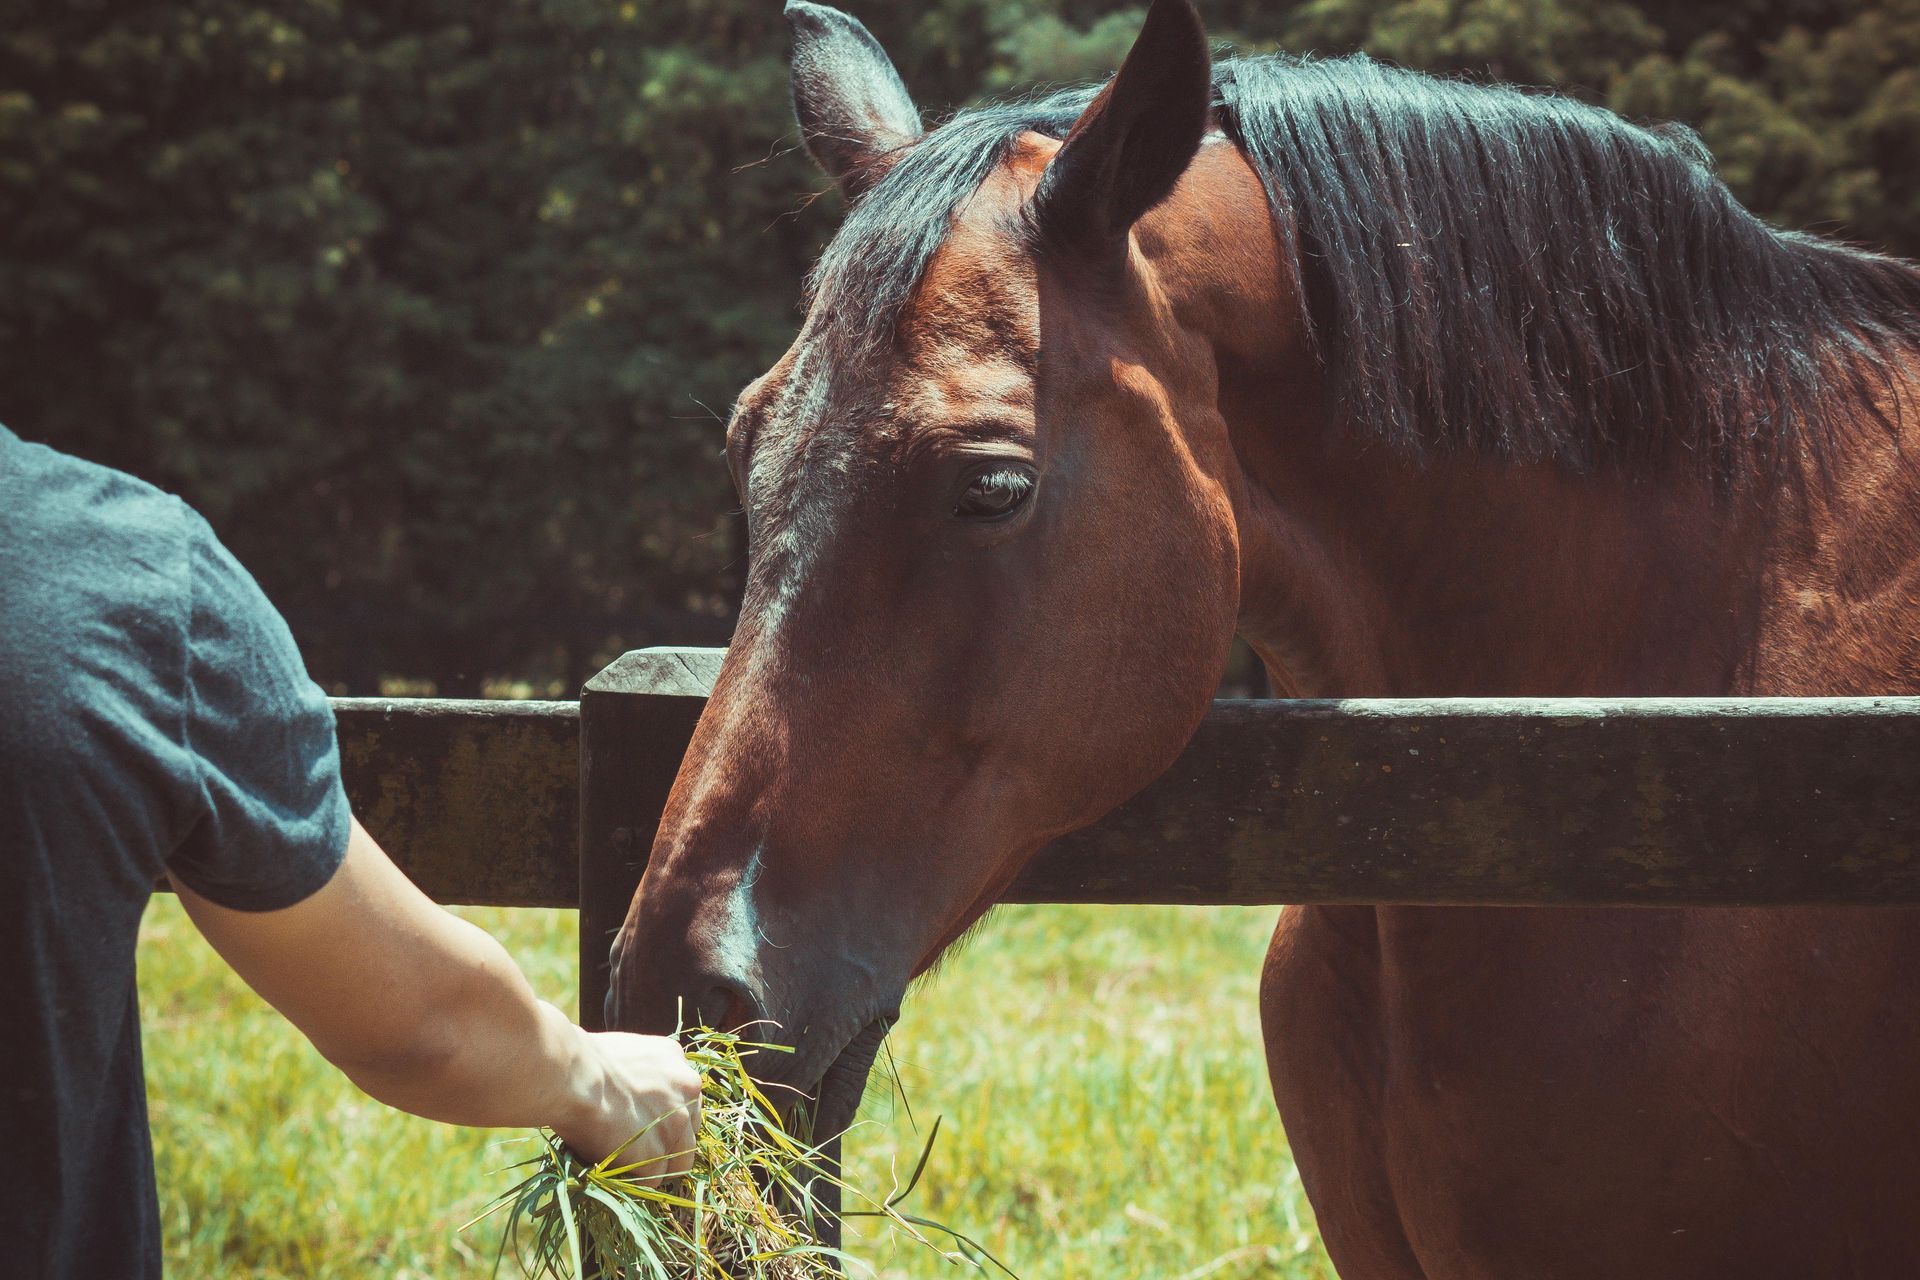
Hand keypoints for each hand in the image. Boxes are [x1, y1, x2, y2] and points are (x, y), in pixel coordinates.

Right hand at [554, 1030, 701, 1175]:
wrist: (574, 1076)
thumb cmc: (583, 1062)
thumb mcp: (625, 1053)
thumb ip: (640, 1074)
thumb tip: (629, 1094)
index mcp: (676, 1059)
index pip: (686, 1096)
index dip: (666, 1114)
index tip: (645, 1122)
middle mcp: (687, 1089)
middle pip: (689, 1128)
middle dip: (669, 1141)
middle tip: (638, 1147)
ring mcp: (677, 1123)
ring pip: (680, 1160)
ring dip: (655, 1165)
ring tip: (626, 1164)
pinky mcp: (658, 1154)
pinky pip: (652, 1178)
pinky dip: (634, 1178)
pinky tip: (613, 1166)